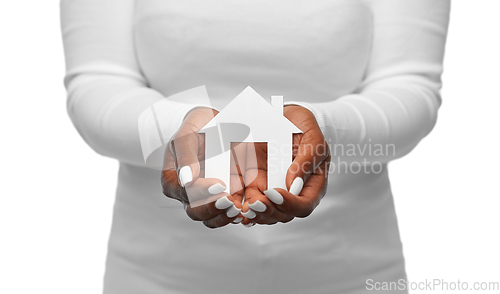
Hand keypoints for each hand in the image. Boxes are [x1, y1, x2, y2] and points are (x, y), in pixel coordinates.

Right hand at [161, 107, 243, 227]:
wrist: (216, 125)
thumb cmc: (197, 127)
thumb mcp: (187, 135)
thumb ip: (185, 155)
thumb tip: (186, 180)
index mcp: (173, 179)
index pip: (184, 192)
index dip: (201, 192)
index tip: (220, 184)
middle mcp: (186, 194)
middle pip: (195, 211)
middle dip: (213, 208)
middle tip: (230, 200)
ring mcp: (204, 199)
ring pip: (210, 219)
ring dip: (224, 216)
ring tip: (237, 208)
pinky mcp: (221, 200)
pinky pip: (224, 215)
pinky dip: (233, 216)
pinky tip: (244, 211)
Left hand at [240, 105, 330, 225]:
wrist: (282, 116)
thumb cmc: (302, 125)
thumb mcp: (312, 136)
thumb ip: (308, 159)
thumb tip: (294, 185)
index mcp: (311, 184)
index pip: (304, 205)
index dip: (290, 204)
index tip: (274, 193)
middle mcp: (292, 192)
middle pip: (283, 214)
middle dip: (269, 211)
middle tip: (255, 203)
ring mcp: (273, 190)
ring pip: (266, 213)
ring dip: (255, 214)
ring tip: (245, 208)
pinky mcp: (256, 185)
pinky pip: (250, 203)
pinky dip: (243, 208)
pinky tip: (236, 208)